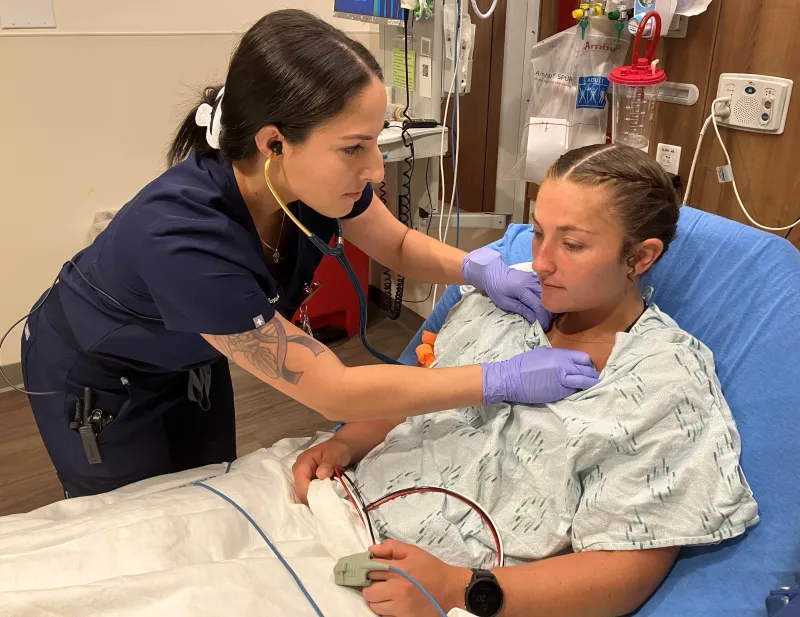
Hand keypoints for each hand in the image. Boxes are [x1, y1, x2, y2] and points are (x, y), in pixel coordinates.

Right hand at [291, 438, 351, 503]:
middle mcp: (299, 472)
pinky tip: (327, 498)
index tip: (325, 498)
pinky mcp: (310, 483)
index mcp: (302, 463)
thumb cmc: (337, 449)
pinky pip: (310, 494)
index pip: (301, 483)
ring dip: (316, 499)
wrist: (342, 448)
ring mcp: (304, 478)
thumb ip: (327, 464)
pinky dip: (318, 497)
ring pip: (305, 495)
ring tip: (328, 500)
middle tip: (328, 502)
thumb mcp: (334, 454)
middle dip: (313, 498)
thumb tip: (321, 475)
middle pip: (301, 492)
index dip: (310, 493)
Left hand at [364, 540, 470, 616]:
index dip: (366, 568)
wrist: (452, 590)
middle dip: (370, 586)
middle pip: (368, 590)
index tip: (367, 569)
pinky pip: (384, 615)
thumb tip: (372, 549)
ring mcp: (400, 606)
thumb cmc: (433, 570)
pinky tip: (394, 603)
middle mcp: (397, 589)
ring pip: (374, 605)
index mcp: (398, 570)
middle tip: (378, 583)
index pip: (370, 569)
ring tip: (386, 594)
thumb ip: (392, 547)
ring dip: (376, 600)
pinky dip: (385, 610)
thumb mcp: (414, 552)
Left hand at [463, 247, 551, 329]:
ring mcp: (534, 279)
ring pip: (548, 295)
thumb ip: (522, 310)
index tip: (543, 327)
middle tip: (545, 324)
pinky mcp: (535, 278)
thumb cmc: (496, 288)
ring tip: (545, 317)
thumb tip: (535, 320)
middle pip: (546, 300)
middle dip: (548, 314)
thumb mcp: (505, 303)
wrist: (493, 272)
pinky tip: (544, 307)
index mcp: (523, 289)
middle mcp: (532, 282)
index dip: (543, 318)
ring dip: (548, 307)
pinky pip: (544, 290)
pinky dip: (546, 299)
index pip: (538, 305)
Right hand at [483, 347, 599, 404]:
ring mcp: (563, 380)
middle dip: (592, 375)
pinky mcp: (559, 392)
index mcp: (560, 354)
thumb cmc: (523, 365)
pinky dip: (578, 392)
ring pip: (585, 383)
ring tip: (593, 387)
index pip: (584, 358)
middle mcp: (565, 366)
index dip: (588, 364)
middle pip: (587, 371)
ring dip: (590, 385)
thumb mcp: (542, 353)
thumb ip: (557, 356)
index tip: (587, 369)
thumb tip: (566, 360)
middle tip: (592, 379)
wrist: (511, 379)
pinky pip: (574, 392)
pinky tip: (579, 393)